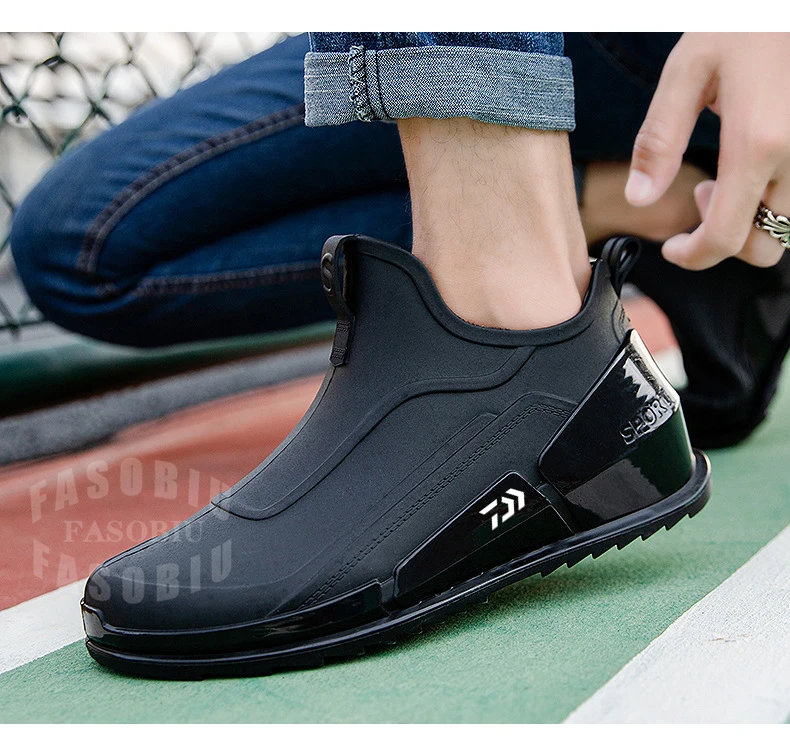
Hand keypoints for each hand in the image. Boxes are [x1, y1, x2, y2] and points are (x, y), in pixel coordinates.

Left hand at [625, 33, 789, 269]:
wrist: (787, 0)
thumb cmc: (742, 19)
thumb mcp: (688, 70)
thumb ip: (660, 140)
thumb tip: (639, 199)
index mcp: (758, 142)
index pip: (727, 238)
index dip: (694, 257)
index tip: (674, 249)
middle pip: (767, 242)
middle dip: (726, 238)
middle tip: (702, 195)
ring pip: (789, 223)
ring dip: (754, 219)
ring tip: (728, 173)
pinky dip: (775, 197)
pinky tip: (757, 161)